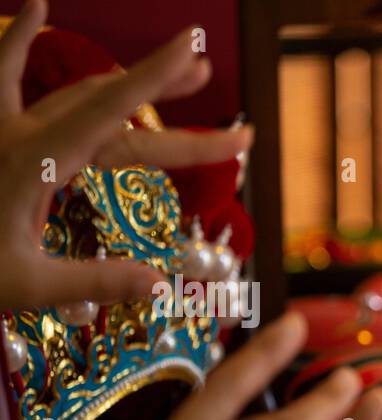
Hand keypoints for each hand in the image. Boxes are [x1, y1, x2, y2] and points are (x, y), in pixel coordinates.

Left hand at [0, 0, 252, 310]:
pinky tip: (34, 6)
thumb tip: (162, 283)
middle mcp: (22, 133)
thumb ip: (96, 281)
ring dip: (128, 81)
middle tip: (216, 85)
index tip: (192, 50)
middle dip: (166, 92)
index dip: (154, 79)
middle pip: (109, 107)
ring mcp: (2, 127)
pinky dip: (20, 41)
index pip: (110, 114)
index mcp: (36, 163)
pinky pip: (7, 75)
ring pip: (75, 91)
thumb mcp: (25, 286)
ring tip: (181, 75)